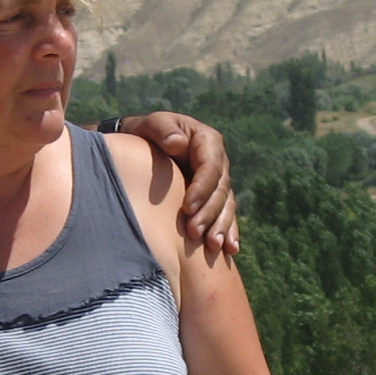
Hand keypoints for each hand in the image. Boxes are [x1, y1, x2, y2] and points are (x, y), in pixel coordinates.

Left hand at [118, 111, 238, 257]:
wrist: (146, 146)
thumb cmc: (148, 133)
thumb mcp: (153, 124)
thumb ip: (163, 130)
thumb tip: (178, 143)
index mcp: (207, 142)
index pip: (211, 168)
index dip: (202, 189)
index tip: (187, 208)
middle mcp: (218, 163)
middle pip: (220, 191)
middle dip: (209, 214)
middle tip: (194, 233)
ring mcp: (218, 183)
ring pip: (226, 207)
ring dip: (221, 227)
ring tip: (213, 247)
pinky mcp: (214, 199)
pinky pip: (225, 216)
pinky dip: (228, 232)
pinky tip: (229, 250)